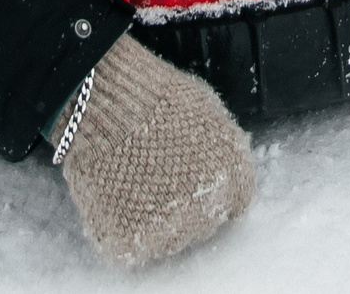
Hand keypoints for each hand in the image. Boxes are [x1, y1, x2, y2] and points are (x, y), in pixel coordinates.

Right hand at [58, 35, 254, 266]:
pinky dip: (120, 232)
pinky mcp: (134, 243)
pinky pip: (130, 249)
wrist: (112, 108)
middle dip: (184, 208)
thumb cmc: (154, 99)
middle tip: (154, 181)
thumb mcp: (206, 109)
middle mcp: (209, 207)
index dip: (213, 194)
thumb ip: (219, 142)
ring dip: (154, 224)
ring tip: (130, 185)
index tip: (195, 187)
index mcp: (233, 175)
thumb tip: (218, 156)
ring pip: (168, 242)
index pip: (236, 203)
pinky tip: (113, 201)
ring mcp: (172, 229)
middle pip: (202, 225)